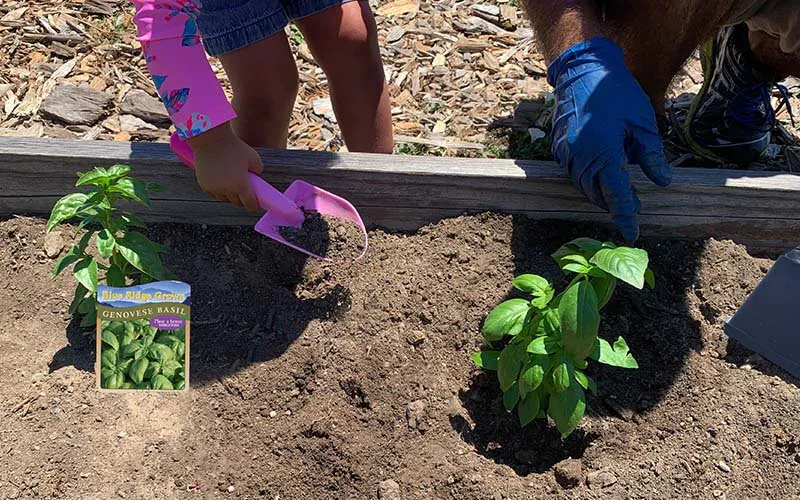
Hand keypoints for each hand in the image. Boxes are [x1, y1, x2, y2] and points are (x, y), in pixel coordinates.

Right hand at [187, 124, 263, 210]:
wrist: (210, 139)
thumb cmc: (234, 147)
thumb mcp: (253, 157)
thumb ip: (258, 170)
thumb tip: (255, 178)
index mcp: (241, 185)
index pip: (249, 203)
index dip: (253, 205)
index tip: (255, 204)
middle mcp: (227, 190)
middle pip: (236, 202)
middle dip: (242, 200)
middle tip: (245, 195)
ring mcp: (214, 189)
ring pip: (224, 199)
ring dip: (230, 196)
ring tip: (233, 188)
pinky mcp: (204, 185)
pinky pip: (214, 194)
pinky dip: (219, 191)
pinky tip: (222, 184)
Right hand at [547, 37, 671, 241]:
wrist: (582, 70)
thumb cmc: (616, 93)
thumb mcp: (643, 122)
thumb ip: (651, 155)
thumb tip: (662, 181)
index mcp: (603, 153)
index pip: (616, 194)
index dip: (625, 216)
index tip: (633, 233)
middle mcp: (580, 158)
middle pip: (597, 194)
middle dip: (613, 203)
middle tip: (632, 207)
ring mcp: (566, 154)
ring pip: (583, 186)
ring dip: (600, 191)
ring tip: (617, 189)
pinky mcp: (558, 148)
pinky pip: (574, 172)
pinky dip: (587, 178)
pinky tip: (600, 170)